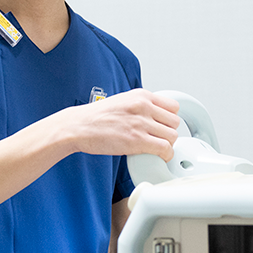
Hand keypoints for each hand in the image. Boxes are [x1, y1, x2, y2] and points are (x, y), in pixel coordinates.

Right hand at [63, 88, 180, 160]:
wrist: (78, 127)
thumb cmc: (95, 117)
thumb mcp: (122, 101)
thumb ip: (140, 105)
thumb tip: (155, 116)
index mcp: (141, 95)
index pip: (173, 106)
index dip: (169, 119)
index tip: (165, 127)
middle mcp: (143, 106)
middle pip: (174, 122)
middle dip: (168, 132)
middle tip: (159, 139)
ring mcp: (141, 123)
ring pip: (172, 136)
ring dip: (167, 144)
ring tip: (157, 148)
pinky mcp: (137, 140)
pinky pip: (165, 148)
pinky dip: (165, 155)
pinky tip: (158, 156)